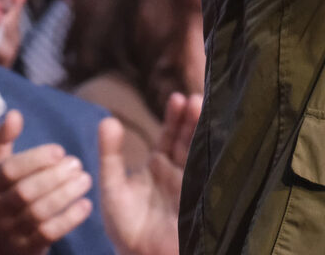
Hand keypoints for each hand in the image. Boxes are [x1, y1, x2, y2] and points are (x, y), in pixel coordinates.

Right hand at [0, 111, 92, 254]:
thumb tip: (14, 114)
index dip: (35, 159)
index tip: (61, 150)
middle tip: (78, 163)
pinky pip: (48, 234)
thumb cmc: (0, 192)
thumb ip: (2, 140)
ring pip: (38, 213)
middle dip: (54, 176)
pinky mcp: (23, 248)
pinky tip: (86, 205)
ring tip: (86, 179)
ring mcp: (7, 231)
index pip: (8, 171)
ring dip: (65, 195)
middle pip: (24, 193)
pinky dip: (69, 219)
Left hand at [99, 92, 202, 254]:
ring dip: (202, 130)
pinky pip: (211, 169)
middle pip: (188, 138)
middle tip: (194, 99)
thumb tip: (107, 120)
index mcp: (158, 165)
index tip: (177, 98)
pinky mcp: (202, 194)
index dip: (174, 118)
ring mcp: (192, 181)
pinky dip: (215, 152)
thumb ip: (111, 155)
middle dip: (192, 119)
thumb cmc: (125, 225)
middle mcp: (177, 169)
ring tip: (202, 109)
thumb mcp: (112, 187)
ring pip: (200, 149)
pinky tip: (217, 136)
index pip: (169, 135)